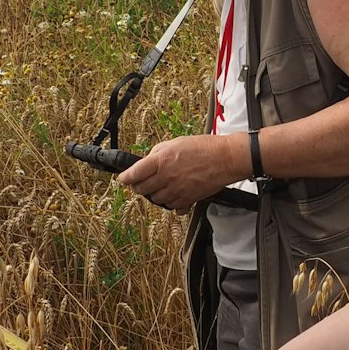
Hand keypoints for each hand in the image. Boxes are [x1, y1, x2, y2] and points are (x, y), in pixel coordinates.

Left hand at [118, 133, 245, 211]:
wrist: (226, 159)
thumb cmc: (204, 147)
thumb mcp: (175, 142)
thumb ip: (157, 153)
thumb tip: (147, 162)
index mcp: (161, 161)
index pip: (134, 174)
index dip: (125, 178)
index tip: (123, 178)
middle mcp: (166, 177)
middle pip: (141, 189)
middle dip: (138, 186)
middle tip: (140, 182)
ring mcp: (177, 191)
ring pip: (155, 200)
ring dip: (154, 194)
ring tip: (161, 186)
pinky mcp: (187, 200)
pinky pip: (172, 207)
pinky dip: (170, 202)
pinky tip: (174, 193)